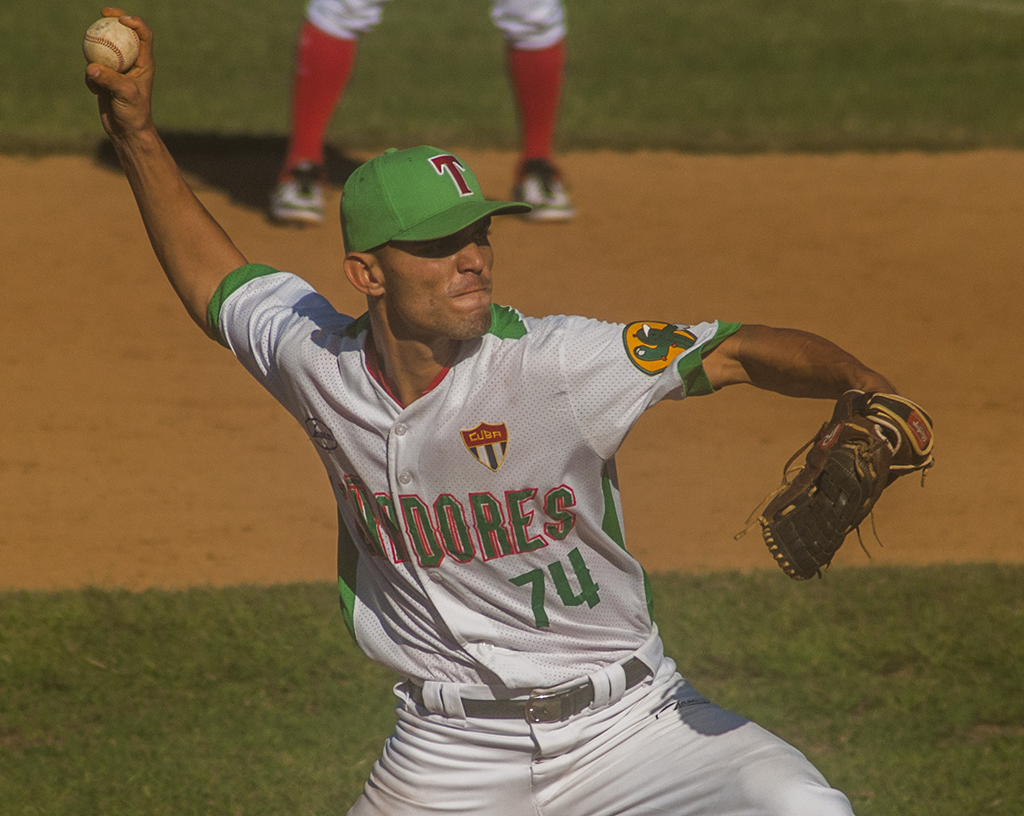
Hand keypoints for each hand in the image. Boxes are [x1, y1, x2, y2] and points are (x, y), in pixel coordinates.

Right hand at [84, 9, 153, 143]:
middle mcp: (132, 63)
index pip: (144, 36)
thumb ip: (109, 79)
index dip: (135, 23)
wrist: (126, 131)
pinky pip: (92, 68)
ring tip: (94, 70)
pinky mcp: (105, 78)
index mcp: (144, 63)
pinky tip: (95, 91)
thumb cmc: (134, 114)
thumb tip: (91, 67)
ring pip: (104, 49)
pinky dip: (90, 77)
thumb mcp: (125, 95)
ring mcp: (117, 69)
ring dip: (95, 53)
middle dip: (114, 20)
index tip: (122, 19)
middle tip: (103, 12)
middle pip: (124, 34)